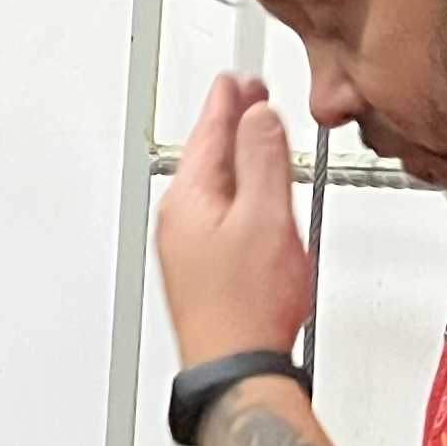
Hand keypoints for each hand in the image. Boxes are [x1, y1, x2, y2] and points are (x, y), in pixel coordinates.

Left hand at [152, 73, 316, 369]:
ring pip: (217, 187)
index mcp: (189, 200)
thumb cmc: (245, 307)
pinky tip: (262, 203)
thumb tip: (258, 116)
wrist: (237, 370)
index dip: (231, 98)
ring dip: (241, 162)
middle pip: (208, 157)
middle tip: (254, 100)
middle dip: (234, 126)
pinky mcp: (203, 271)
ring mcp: (188, 248)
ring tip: (264, 142)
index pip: (208, 130)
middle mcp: (180, 221)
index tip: (239, 75)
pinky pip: (223, 217)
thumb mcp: (266, 217)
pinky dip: (243, 198)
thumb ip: (263, 159)